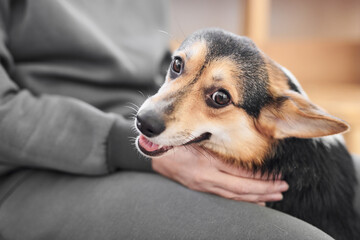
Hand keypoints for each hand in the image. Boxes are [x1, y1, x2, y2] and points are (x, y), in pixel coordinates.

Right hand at [152, 145, 288, 205]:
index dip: (261, 178)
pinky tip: (252, 201)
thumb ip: (219, 148)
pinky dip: (241, 199)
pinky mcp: (201, 188)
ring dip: (255, 197)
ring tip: (273, 197)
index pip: (241, 175)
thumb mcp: (199, 140)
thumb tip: (243, 154)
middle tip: (283, 189)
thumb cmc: (178, 142)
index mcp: (208, 165)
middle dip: (264, 190)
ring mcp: (204, 186)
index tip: (277, 176)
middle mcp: (207, 179)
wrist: (157, 153)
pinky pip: (225, 196)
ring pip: (234, 196)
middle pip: (241, 189)